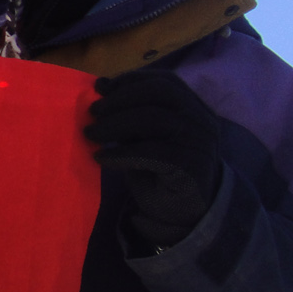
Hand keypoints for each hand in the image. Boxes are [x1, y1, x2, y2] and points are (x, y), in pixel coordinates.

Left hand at [85, 70, 223, 249]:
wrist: (187, 211)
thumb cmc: (161, 169)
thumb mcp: (143, 136)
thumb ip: (128, 112)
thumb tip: (100, 83)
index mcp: (193, 106)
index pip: (164, 80)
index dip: (131, 80)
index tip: (101, 89)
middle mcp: (201, 119)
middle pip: (159, 92)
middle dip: (120, 98)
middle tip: (93, 113)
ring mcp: (199, 141)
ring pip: (153, 118)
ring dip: (114, 124)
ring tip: (91, 134)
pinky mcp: (190, 166)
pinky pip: (150, 151)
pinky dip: (120, 153)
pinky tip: (101, 158)